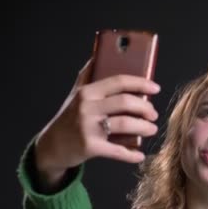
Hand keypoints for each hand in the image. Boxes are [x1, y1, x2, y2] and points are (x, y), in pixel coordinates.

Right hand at [34, 58, 160, 187]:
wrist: (51, 145)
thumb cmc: (69, 117)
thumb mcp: (76, 94)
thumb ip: (88, 75)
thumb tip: (99, 53)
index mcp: (87, 91)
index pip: (119, 81)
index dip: (141, 83)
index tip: (156, 88)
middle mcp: (87, 107)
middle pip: (125, 102)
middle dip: (145, 108)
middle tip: (153, 114)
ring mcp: (88, 127)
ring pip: (125, 124)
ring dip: (144, 127)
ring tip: (152, 129)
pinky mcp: (89, 147)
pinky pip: (117, 150)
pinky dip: (131, 155)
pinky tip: (139, 155)